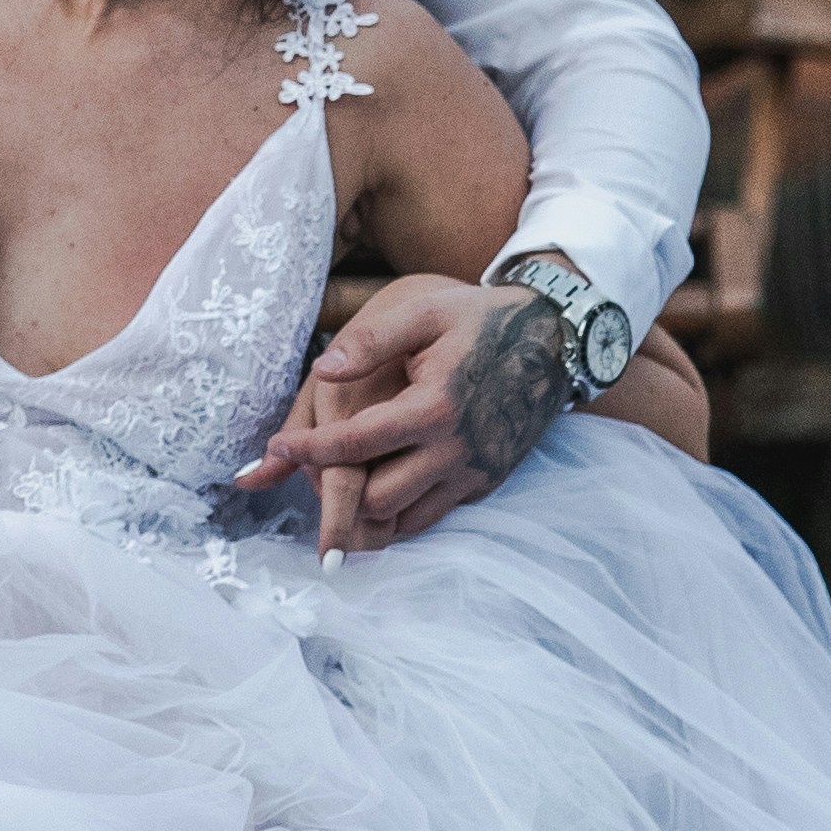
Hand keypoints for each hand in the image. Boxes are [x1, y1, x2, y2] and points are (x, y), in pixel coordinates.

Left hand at [235, 270, 575, 554]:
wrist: (556, 340)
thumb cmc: (481, 320)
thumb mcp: (425, 312)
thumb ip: (371, 339)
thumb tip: (322, 370)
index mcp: (435, 406)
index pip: (356, 444)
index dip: (308, 450)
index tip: (275, 448)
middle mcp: (456, 450)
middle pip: (375, 499)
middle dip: (338, 487)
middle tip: (311, 469)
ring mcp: (475, 472)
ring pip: (404, 519)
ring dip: (369, 506)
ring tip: (341, 481)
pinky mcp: (487, 483)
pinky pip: (434, 514)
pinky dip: (403, 507)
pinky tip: (386, 480)